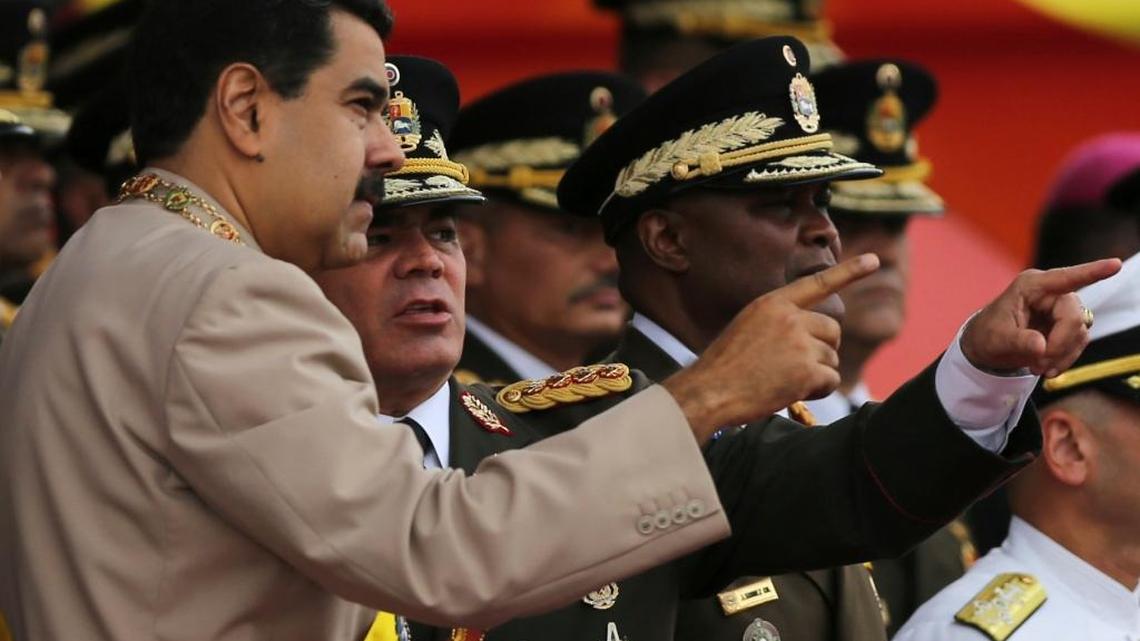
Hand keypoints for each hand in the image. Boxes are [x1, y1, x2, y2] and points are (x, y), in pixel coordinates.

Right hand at [664, 254, 879, 441]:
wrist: (710, 392)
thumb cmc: (725, 366)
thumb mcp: (747, 327)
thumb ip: (780, 321)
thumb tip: (815, 333)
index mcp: (773, 303)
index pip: (817, 283)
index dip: (849, 271)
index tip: (874, 259)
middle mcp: (789, 318)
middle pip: (832, 329)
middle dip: (822, 348)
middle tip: (794, 365)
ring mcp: (799, 343)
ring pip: (832, 357)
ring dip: (816, 372)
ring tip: (784, 379)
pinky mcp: (806, 370)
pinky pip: (831, 379)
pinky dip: (818, 390)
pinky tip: (791, 391)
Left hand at [961, 258, 1121, 377]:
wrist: (986, 347)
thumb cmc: (987, 335)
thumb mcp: (996, 339)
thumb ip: (1018, 342)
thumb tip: (1041, 346)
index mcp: (1031, 286)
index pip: (1065, 278)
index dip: (1092, 272)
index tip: (1114, 264)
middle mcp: (1050, 293)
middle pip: (1073, 317)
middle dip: (1059, 345)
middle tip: (1037, 366)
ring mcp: (1061, 309)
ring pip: (1080, 332)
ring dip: (1061, 355)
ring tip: (1037, 368)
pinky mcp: (1066, 326)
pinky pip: (1078, 343)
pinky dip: (1065, 359)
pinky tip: (1047, 369)